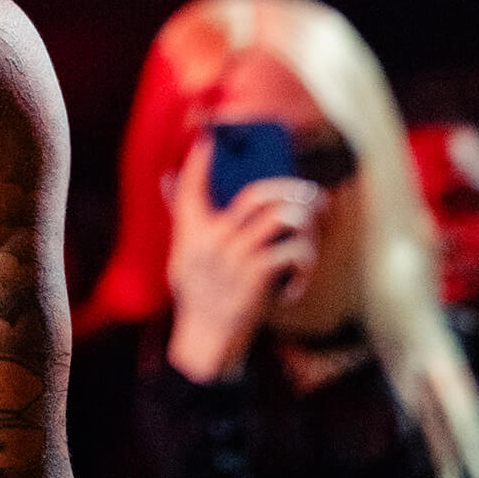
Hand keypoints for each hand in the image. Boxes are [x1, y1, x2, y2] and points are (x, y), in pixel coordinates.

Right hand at [165, 134, 320, 382]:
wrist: (205, 342)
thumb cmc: (197, 295)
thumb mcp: (183, 255)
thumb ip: (182, 217)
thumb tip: (166, 179)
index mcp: (191, 230)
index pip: (192, 182)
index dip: (202, 156)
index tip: (211, 135)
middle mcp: (212, 238)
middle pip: (258, 194)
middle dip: (290, 189)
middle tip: (310, 195)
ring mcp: (236, 257)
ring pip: (283, 219)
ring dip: (306, 223)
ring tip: (312, 232)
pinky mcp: (258, 276)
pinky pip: (294, 253)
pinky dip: (304, 265)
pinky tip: (297, 282)